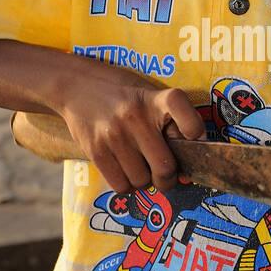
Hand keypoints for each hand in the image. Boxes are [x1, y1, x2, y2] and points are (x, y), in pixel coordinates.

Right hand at [55, 68, 205, 193]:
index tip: (194, 144)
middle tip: (165, 175)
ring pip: (142, 181)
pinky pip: (121, 186)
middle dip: (169, 178)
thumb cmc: (121, 93)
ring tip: (140, 168)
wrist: (74, 85)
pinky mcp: (95, 151)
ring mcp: (114, 135)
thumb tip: (191, 152)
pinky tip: (125, 172)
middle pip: (165, 168)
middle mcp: (136, 117)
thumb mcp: (147, 93)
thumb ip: (169, 118)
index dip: (197, 138)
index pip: (190, 124)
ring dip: (145, 181)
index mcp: (156, 99)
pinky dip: (127, 186)